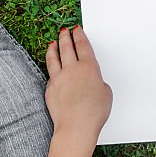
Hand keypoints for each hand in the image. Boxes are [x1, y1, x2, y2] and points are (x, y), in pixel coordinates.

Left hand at [45, 26, 112, 147]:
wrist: (76, 126)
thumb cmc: (93, 113)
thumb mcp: (106, 93)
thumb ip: (98, 82)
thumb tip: (91, 82)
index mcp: (89, 67)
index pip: (82, 45)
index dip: (79, 36)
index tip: (77, 30)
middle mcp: (72, 69)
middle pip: (67, 47)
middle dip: (65, 37)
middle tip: (65, 31)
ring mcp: (59, 78)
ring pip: (54, 57)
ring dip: (54, 48)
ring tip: (53, 43)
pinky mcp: (50, 88)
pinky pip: (50, 73)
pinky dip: (51, 66)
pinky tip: (51, 65)